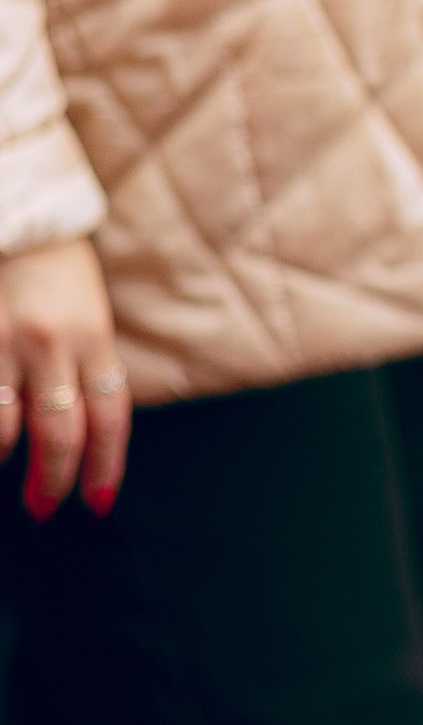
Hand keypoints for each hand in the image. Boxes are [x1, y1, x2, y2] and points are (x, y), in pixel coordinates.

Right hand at [0, 237, 130, 516]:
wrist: (19, 216)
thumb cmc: (55, 269)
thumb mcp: (87, 314)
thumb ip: (88, 368)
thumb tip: (82, 433)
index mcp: (93, 337)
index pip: (110, 419)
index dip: (105, 468)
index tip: (97, 502)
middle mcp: (51, 343)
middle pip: (60, 434)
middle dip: (53, 481)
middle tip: (44, 508)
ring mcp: (4, 342)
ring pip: (6, 429)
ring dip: (6, 459)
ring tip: (6, 466)